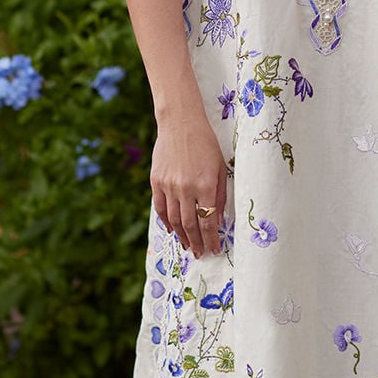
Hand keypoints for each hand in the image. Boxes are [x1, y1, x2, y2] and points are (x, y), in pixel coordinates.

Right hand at [150, 115, 226, 256]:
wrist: (180, 124)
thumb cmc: (206, 144)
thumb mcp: (221, 167)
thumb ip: (220, 194)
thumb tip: (217, 219)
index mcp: (205, 185)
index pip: (208, 221)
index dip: (211, 239)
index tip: (214, 250)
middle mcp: (186, 188)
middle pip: (190, 224)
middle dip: (196, 242)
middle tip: (200, 253)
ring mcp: (169, 185)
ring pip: (173, 219)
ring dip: (181, 236)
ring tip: (188, 245)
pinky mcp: (156, 181)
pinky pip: (160, 208)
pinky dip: (165, 222)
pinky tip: (172, 230)